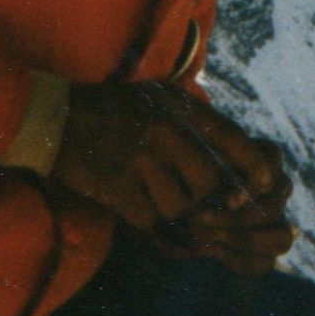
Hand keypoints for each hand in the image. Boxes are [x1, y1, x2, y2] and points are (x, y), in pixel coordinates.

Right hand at [52, 84, 294, 273]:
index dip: (252, 165)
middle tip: (195, 203)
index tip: (262, 185)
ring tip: (153, 195)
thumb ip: (191, 120)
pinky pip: (148, 216)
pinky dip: (145, 218)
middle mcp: (163, 131)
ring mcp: (139, 159)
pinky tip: (131, 203)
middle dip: (206, 199)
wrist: (52, 118)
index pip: (231, 138)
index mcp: (177, 108)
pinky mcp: (115, 186)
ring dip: (171, 209)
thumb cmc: (109, 109)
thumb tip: (229, 154)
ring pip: (179, 204)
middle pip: (208, 181)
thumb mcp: (155, 98)